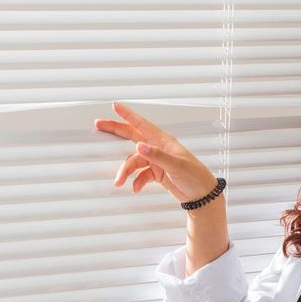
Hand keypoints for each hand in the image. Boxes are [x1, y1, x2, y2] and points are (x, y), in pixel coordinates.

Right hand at [95, 101, 218, 202]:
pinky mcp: (156, 173)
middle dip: (116, 131)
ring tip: (120, 182)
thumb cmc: (195, 176)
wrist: (201, 195)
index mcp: (163, 140)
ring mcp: (156, 160)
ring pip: (134, 161)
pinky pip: (141, 175)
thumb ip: (156, 155)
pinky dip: (137, 181)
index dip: (128, 114)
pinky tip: (136, 188)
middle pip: (132, 136)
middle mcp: (158, 148)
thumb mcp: (176, 165)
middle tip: (99, 125)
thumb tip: (139, 146)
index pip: (142, 124)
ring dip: (126, 171)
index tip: (115, 106)